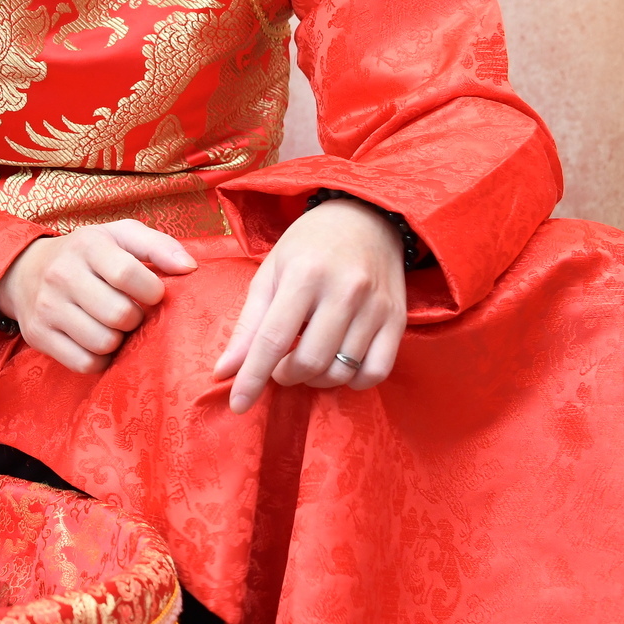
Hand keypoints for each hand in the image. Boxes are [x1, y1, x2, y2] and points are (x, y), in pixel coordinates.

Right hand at [0, 219, 197, 374]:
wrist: (23, 271)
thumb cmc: (86, 255)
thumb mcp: (119, 236)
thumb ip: (158, 246)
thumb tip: (189, 268)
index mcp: (87, 245)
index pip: (127, 274)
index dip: (151, 291)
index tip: (152, 294)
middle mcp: (61, 274)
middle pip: (118, 315)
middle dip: (134, 319)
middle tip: (129, 312)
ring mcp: (46, 307)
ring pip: (103, 342)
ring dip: (117, 340)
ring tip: (112, 327)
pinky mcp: (38, 335)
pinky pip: (84, 363)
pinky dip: (99, 359)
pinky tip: (97, 342)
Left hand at [213, 198, 405, 412]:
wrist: (367, 217)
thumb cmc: (308, 246)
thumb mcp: (270, 273)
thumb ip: (248, 324)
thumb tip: (225, 370)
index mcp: (303, 275)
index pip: (273, 338)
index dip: (253, 377)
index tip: (237, 405)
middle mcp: (344, 291)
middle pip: (310, 361)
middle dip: (285, 376)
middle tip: (277, 365)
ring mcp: (376, 307)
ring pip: (342, 371)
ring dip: (315, 379)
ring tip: (304, 360)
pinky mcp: (398, 319)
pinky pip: (377, 371)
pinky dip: (352, 381)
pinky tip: (337, 367)